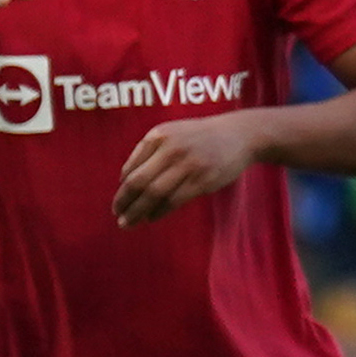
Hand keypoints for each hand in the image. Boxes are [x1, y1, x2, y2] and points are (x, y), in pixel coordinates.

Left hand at [117, 110, 266, 224]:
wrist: (238, 135)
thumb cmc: (199, 137)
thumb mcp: (172, 133)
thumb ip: (149, 151)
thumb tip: (124, 180)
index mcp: (159, 135)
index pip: (131, 167)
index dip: (123, 188)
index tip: (120, 202)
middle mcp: (172, 148)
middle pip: (139, 182)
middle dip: (124, 202)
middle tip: (117, 216)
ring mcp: (189, 165)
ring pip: (154, 193)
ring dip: (138, 211)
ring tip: (128, 222)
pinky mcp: (203, 180)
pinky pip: (174, 200)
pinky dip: (159, 212)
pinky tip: (152, 218)